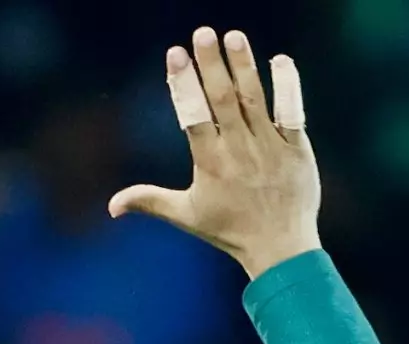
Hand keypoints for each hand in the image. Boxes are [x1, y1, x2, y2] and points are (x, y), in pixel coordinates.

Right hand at [108, 29, 321, 278]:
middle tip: (202, 33)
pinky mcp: (296, 146)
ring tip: (233, 36)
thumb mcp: (186, 216)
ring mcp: (269, 145)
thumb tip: (112, 205)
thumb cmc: (229, 230)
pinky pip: (291, 110)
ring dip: (243, 65)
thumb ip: (150, 201)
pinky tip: (279, 60)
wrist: (280, 246)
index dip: (182, 84)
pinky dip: (287, 84)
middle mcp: (238, 149)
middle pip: (222, 99)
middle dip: (211, 64)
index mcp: (209, 163)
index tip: (174, 55)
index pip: (192, 115)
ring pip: (254, 98)